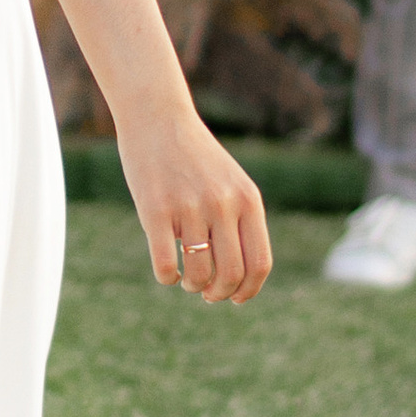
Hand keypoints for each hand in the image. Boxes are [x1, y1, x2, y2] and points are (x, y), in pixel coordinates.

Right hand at [119, 106, 273, 303]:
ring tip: (188, 280)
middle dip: (220, 293)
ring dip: (194, 286)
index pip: (260, 263)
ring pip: (199, 273)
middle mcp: (223, 204)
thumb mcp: (230, 183)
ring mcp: (189, 207)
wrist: (158, 118)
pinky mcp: (155, 209)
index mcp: (248, 199)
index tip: (236, 298)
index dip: (249, 290)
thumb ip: (241, 221)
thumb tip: (240, 277)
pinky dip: (168, 278)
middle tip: (208, 293)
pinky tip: (168, 273)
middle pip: (231, 273)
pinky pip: (165, 264)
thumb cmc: (195, 157)